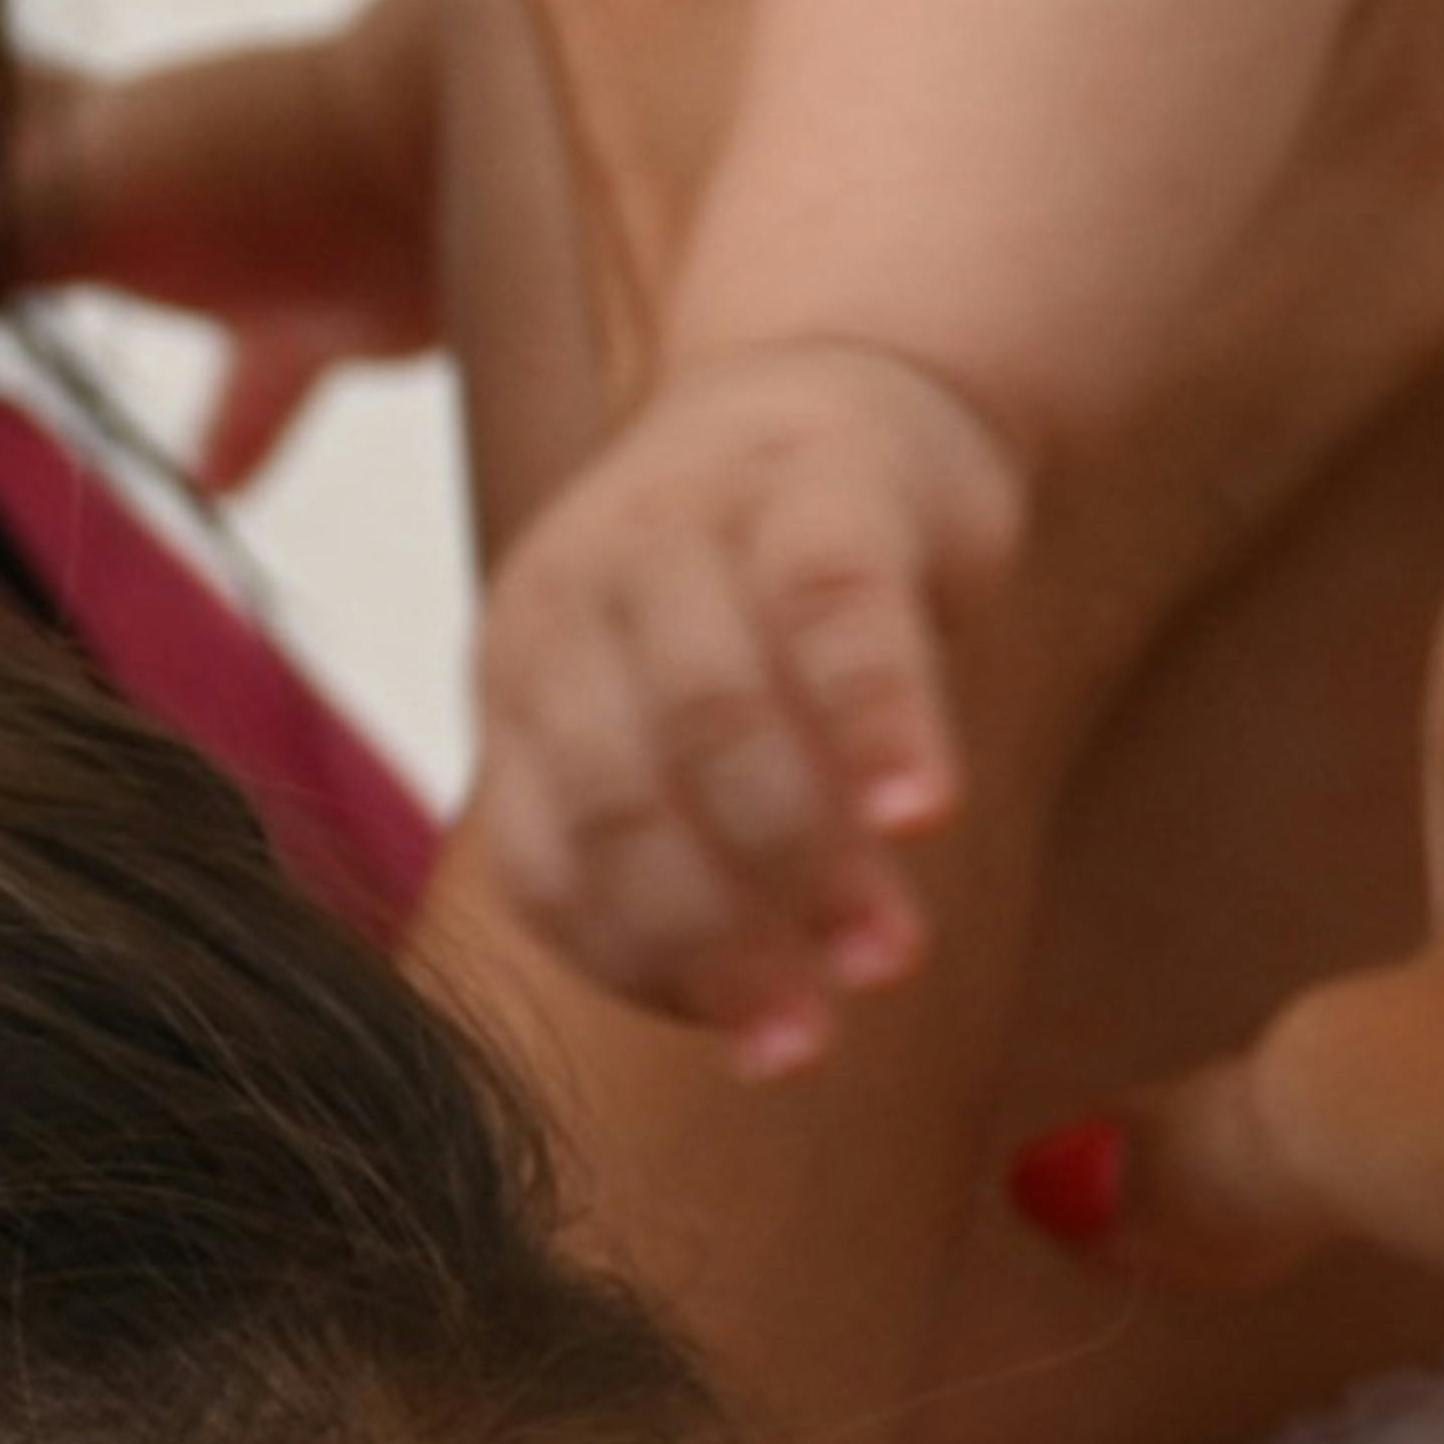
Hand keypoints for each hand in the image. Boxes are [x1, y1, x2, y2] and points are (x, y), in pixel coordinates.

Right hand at [0, 0, 448, 493]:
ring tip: (24, 361)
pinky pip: (265, 381)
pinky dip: (242, 429)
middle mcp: (147, 174)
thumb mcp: (94, 201)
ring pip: (146, 274)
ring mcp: (232, 239)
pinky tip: (215, 483)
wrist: (452, 159)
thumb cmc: (260, 157)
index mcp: (77, 133)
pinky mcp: (315, 308)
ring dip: (91, 305)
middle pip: (32, 175)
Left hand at [470, 342, 1028, 1065]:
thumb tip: (766, 1040)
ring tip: (889, 959)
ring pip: (719, 716)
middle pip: (622, 797)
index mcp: (519, 677)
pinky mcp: (818, 485)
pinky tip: (925, 814)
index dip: (645, 971)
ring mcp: (685, 525)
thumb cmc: (758, 607)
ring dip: (804, 860)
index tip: (752, 1048)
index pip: (546, 861)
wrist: (840, 395)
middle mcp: (573, 595)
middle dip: (721, 938)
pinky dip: (877, 724)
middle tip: (818, 1036)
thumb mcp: (670, 712)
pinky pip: (838, 617)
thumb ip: (684, 849)